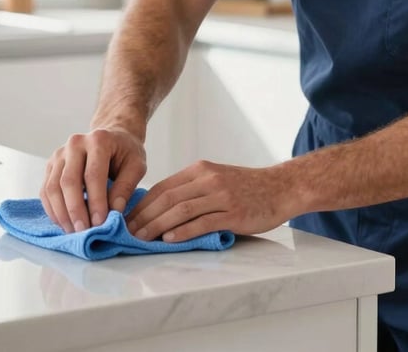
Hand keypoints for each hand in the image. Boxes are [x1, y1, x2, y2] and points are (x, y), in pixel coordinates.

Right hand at [40, 128, 145, 233]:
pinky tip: (64, 223)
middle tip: (84, 231)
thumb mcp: (136, 165)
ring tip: (74, 231)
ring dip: (62, 213)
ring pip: (53, 187)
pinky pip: (46, 190)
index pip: (93, 175)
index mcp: (99, 140)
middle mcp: (75, 144)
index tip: (100, 223)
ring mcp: (60, 154)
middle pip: (69, 181)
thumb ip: (126, 187)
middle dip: (76, 210)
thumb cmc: (126, 152)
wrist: (113, 137)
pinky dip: (52, 210)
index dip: (96, 201)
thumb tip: (114, 212)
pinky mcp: (51, 165)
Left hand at [125, 160, 290, 242]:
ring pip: (181, 210)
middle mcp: (208, 179)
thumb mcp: (216, 178)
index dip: (143, 204)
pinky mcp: (233, 213)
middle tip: (127, 233)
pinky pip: (202, 222)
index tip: (127, 219)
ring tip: (141, 239)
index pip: (163, 187)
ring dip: (157, 226)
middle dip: (144, 217)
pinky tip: (169, 239)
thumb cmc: (245, 187)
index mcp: (200, 169)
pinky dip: (183, 231)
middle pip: (168, 198)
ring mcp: (221, 195)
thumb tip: (160, 207)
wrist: (280, 188)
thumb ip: (192, 189)